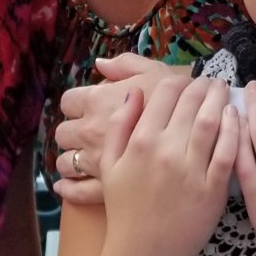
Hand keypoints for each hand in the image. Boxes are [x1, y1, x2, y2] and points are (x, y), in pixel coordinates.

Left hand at [53, 54, 187, 205]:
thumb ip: (128, 66)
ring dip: (71, 158)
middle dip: (74, 131)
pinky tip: (67, 186)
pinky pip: (78, 191)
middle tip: (89, 130)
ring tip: (86, 155)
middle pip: (64, 131)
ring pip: (67, 161)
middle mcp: (91, 133)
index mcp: (100, 103)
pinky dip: (70, 189)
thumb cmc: (178, 107)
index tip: (90, 104)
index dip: (77, 101)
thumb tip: (101, 63)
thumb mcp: (158, 75)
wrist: (191, 166)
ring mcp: (96, 163)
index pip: (69, 100)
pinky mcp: (106, 190)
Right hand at [101, 73, 241, 255]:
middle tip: (212, 81)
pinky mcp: (213, 189)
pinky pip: (228, 151)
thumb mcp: (109, 165)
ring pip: (212, 121)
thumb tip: (133, 92)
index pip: (164, 94)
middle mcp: (166, 150)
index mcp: (140, 141)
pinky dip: (235, 129)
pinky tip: (237, 118)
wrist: (142, 255)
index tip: (187, 81)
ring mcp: (191, 170)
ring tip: (225, 91)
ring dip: (221, 100)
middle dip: (204, 85)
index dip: (178, 81)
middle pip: (191, 102)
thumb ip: (119, 125)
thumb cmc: (125, 210)